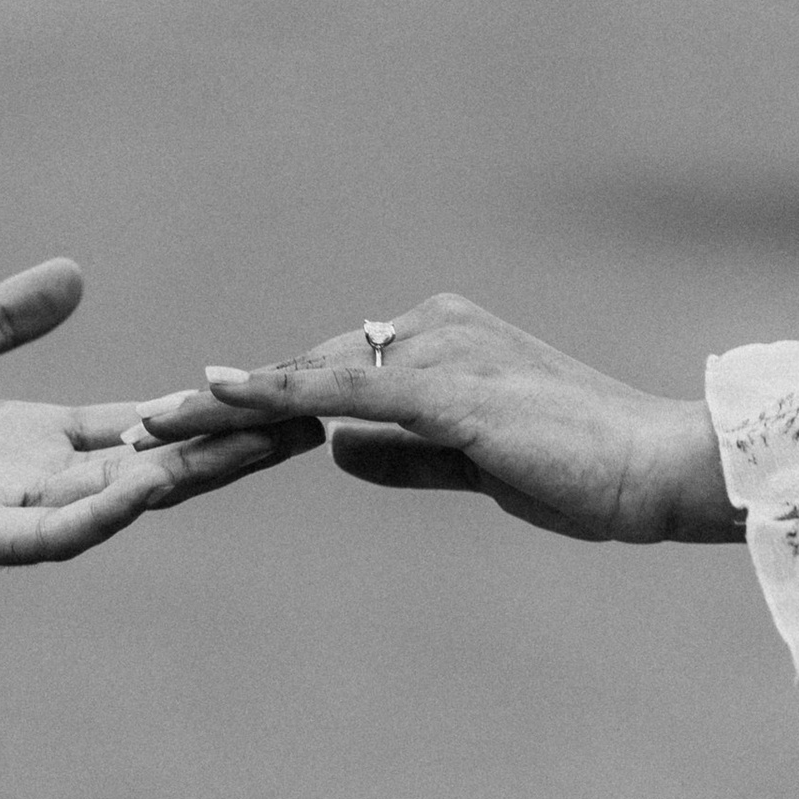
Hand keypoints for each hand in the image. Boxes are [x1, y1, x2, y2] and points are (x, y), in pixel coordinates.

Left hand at [0, 259, 318, 605]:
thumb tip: (75, 274)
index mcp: (26, 439)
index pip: (139, 425)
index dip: (205, 411)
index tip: (277, 390)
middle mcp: (27, 480)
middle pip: (150, 466)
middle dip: (224, 450)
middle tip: (306, 424)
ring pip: (112, 502)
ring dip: (179, 479)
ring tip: (250, 449)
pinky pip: (40, 535)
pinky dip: (92, 517)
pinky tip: (137, 492)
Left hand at [143, 294, 736, 544]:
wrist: (655, 467)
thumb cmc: (584, 470)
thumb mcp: (476, 462)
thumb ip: (406, 453)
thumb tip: (334, 449)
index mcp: (445, 341)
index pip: (335, 371)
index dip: (264, 401)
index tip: (193, 422)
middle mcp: (433, 328)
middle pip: (308, 366)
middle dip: (226, 403)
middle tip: (143, 427)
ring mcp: (438, 352)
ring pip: (308, 375)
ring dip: (225, 404)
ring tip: (149, 426)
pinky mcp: (443, 389)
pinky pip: (337, 389)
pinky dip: (272, 392)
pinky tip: (216, 397)